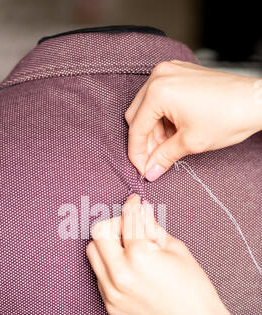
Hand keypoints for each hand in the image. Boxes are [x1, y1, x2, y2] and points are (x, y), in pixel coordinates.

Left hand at [86, 193, 230, 314]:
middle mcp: (119, 275)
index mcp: (139, 256)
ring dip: (107, 245)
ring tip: (129, 248)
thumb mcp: (176, 250)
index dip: (132, 205)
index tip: (134, 201)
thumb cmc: (193, 288)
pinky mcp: (110, 305)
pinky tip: (129, 268)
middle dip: (115, 225)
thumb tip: (141, 209)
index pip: (127, 220)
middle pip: (99, 234)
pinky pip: (99, 276)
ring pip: (93, 255)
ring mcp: (111, 293)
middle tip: (131, 228)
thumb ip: (152, 227)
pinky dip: (110, 266)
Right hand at [125, 61, 261, 180]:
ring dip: (154, 130)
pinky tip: (174, 132)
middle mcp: (160, 76)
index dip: (137, 153)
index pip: (136, 128)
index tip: (142, 169)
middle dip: (145, 141)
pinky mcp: (180, 73)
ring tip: (168, 147)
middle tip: (155, 160)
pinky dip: (163, 117)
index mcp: (158, 91)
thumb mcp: (190, 143)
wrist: (255, 101)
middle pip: (137, 115)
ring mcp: (170, 71)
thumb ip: (164, 157)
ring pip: (147, 107)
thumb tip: (150, 171)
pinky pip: (160, 97)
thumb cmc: (228, 116)